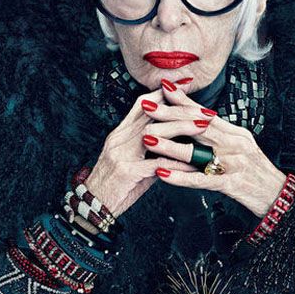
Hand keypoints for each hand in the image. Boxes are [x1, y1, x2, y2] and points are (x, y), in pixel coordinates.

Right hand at [83, 82, 194, 217]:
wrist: (91, 208)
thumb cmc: (114, 185)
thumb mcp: (130, 161)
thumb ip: (149, 150)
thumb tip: (173, 145)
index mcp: (120, 133)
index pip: (142, 104)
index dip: (163, 93)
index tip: (184, 85)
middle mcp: (119, 139)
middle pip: (152, 114)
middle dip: (179, 108)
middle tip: (203, 108)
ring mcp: (121, 154)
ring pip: (154, 133)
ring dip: (181, 128)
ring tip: (203, 126)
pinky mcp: (127, 172)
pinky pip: (157, 164)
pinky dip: (177, 163)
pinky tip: (193, 164)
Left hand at [141, 78, 286, 217]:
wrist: (276, 194)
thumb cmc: (255, 169)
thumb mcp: (241, 144)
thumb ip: (220, 133)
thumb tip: (197, 118)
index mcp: (234, 133)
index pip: (204, 113)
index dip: (183, 100)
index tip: (164, 88)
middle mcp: (233, 144)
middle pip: (197, 126)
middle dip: (170, 115)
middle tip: (147, 106)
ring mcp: (232, 163)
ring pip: (196, 152)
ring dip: (169, 145)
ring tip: (148, 139)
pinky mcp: (229, 183)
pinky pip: (200, 180)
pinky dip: (180, 177)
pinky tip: (162, 173)